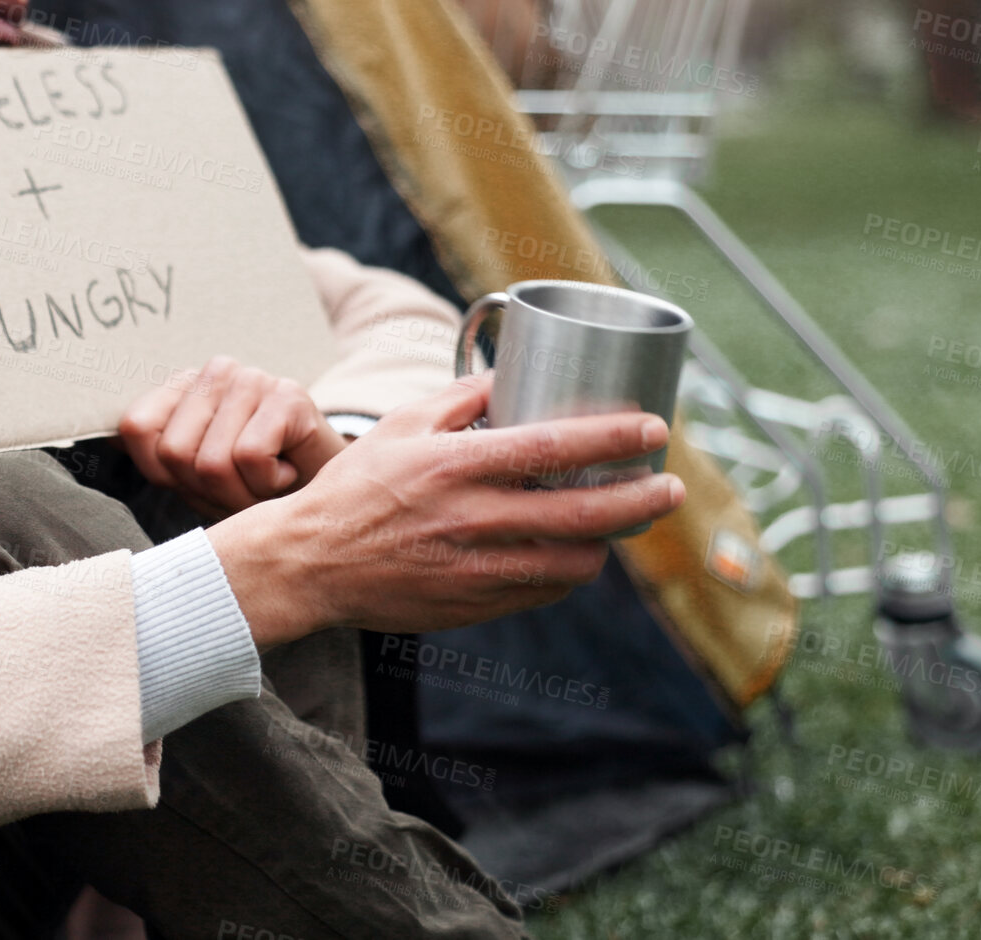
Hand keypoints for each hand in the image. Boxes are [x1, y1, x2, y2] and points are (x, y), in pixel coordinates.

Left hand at [117, 354, 348, 518]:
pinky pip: (249, 457)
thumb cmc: (256, 489)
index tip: (200, 480)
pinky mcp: (289, 395)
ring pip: (211, 462)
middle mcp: (216, 371)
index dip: (165, 474)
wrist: (328, 500)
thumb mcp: (192, 479)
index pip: (136, 428)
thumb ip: (153, 454)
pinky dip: (267, 485)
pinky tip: (287, 473)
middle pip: (174, 452)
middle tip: (243, 484)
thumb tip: (104, 436)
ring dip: (241, 493)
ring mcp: (253, 378)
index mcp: (184, 386)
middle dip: (206, 490)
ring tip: (267, 480)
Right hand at [204, 372, 685, 648]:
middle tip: (669, 486)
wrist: (311, 563)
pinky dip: (566, 571)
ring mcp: (476, 569)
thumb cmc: (354, 488)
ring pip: (574, 562)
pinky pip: (542, 591)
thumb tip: (510, 375)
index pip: (555, 447)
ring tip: (619, 521)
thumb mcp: (399, 427)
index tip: (652, 429)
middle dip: (641, 498)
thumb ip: (459, 399)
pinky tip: (570, 553)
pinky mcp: (474, 606)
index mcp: (455, 466)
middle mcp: (472, 518)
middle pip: (585, 513)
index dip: (614, 439)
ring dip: (607, 541)